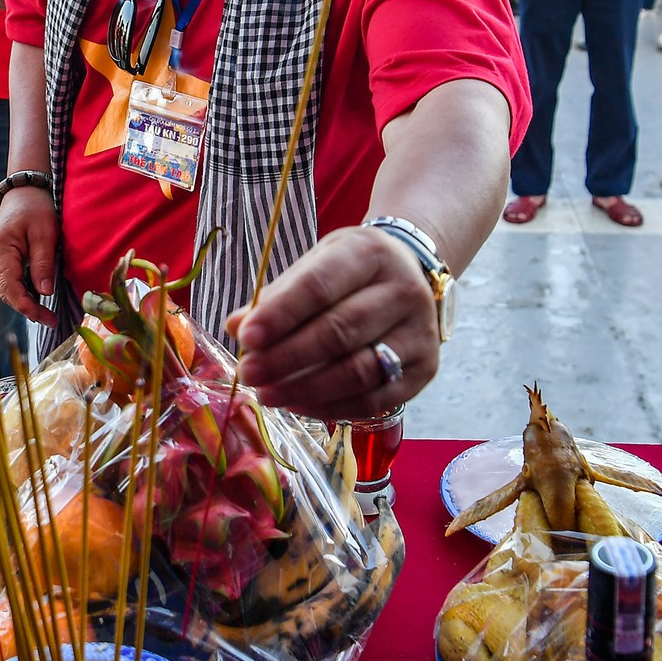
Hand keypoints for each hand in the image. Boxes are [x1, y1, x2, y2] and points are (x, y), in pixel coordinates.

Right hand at [0, 185, 57, 325]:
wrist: (24, 192)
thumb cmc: (35, 209)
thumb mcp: (45, 233)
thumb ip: (43, 263)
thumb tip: (45, 293)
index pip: (10, 288)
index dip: (27, 307)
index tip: (46, 318)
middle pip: (7, 292)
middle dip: (29, 309)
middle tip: (52, 321)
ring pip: (8, 290)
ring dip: (26, 302)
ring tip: (47, 315)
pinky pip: (10, 282)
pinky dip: (24, 292)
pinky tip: (39, 299)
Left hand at [228, 225, 438, 420]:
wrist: (412, 275)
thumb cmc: (352, 272)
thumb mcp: (316, 265)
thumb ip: (278, 295)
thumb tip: (235, 327)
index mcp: (371, 253)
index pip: (320, 285)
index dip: (281, 314)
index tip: (246, 337)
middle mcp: (403, 290)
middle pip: (340, 331)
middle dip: (287, 357)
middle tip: (249, 373)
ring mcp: (420, 333)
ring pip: (358, 371)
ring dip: (305, 388)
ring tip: (267, 394)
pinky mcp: (426, 369)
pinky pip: (375, 399)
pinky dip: (331, 407)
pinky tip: (298, 404)